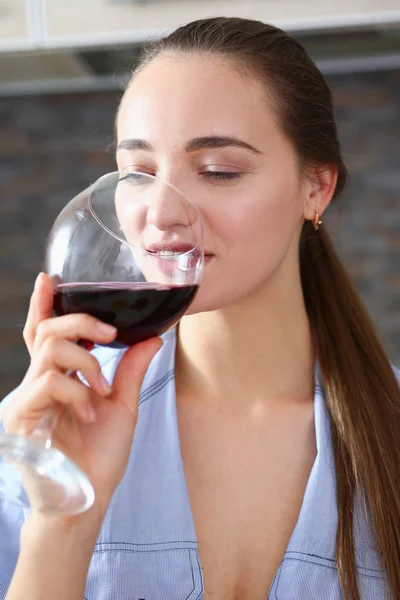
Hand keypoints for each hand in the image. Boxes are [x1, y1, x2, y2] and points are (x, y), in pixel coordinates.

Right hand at [2, 273, 161, 516]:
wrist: (89, 497)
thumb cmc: (100, 456)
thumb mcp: (123, 405)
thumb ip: (131, 369)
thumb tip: (152, 336)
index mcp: (59, 378)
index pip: (47, 334)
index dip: (44, 305)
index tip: (49, 278)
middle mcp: (38, 384)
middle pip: (47, 331)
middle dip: (80, 321)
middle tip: (108, 333)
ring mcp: (27, 399)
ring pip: (50, 350)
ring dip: (86, 362)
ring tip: (102, 391)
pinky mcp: (21, 417)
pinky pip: (48, 383)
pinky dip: (78, 392)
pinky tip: (89, 413)